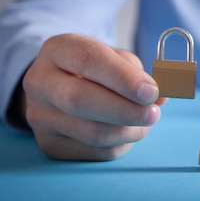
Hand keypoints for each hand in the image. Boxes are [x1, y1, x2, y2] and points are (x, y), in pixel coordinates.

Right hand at [23, 34, 167, 160]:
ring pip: (91, 132)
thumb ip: (136, 72)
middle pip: (81, 100)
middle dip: (125, 110)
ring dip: (128, 131)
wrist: (59, 89)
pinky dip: (121, 143)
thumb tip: (159, 97)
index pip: (88, 60)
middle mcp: (40, 82)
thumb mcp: (114, 57)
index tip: (151, 91)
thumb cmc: (95, 70)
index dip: (123, 78)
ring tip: (146, 121)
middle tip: (153, 113)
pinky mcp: (50, 144)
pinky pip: (95, 151)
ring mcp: (40, 116)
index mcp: (57, 49)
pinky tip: (127, 131)